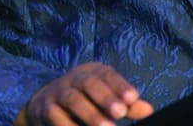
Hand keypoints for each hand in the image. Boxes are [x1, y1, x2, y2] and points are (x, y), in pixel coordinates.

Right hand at [13, 62, 153, 125]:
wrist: (46, 103)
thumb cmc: (86, 100)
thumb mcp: (107, 99)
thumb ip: (126, 105)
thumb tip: (148, 110)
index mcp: (92, 71)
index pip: (107, 74)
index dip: (120, 85)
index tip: (134, 98)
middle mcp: (74, 78)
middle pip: (89, 83)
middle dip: (105, 98)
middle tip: (121, 113)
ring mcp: (57, 92)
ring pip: (72, 99)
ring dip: (89, 113)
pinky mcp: (45, 108)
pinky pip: (55, 116)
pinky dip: (68, 125)